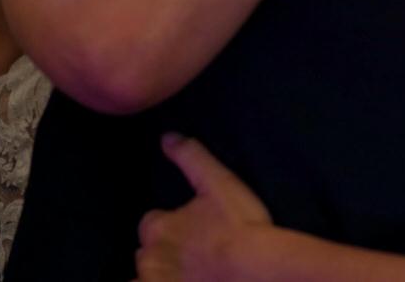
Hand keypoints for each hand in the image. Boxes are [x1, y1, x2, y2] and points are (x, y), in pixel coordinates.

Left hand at [135, 134, 272, 281]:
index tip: (192, 227)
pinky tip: (183, 280)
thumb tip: (166, 138)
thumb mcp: (218, 182)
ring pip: (147, 277)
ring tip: (187, 269)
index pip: (151, 222)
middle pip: (148, 252)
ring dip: (161, 272)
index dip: (170, 224)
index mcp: (158, 226)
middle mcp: (150, 258)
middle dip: (165, 250)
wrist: (257, 269)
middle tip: (195, 251)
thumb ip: (190, 157)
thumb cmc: (239, 225)